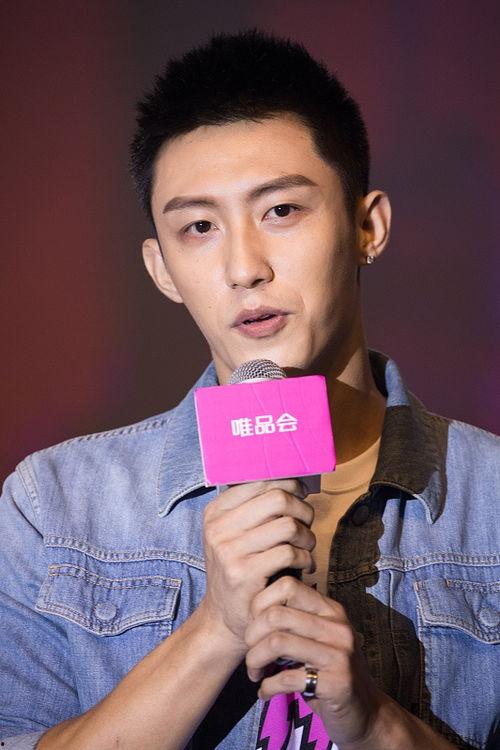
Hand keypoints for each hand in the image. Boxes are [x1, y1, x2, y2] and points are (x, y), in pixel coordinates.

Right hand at [200, 479, 315, 652]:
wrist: (224, 618)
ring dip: (307, 536)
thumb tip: (296, 481)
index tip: (301, 496)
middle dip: (302, 509)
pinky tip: (304, 566)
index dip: (289, 485)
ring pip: (287, 525)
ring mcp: (228, 551)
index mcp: (216, 512)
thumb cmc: (241, 568)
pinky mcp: (244, 574)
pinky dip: (305, 558)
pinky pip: (290, 553)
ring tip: (306, 547)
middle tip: (307, 524)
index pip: (262, 482)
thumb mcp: (235, 535)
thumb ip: (257, 509)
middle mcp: (218, 528)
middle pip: (278, 498)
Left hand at [244, 576, 385, 748]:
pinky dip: (267, 686)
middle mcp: (337, 626)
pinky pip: (286, 678)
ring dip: (255, 661)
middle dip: (252, 636)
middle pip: (276, 614)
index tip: (254, 626)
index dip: (260, 604)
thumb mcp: (317, 639)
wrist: (366, 713)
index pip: (287, 585)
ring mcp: (339, 654)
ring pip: (277, 642)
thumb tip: (252, 611)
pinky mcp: (337, 683)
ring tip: (255, 673)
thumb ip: (294, 622)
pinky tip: (265, 692)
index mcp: (331, 609)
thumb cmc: (330, 672)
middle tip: (251, 655)